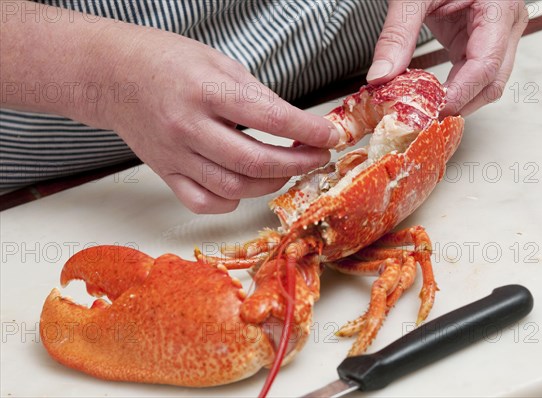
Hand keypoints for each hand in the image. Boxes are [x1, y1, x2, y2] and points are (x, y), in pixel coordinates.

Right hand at [94, 25, 337, 213]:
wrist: (112, 74)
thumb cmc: (165, 61)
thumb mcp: (218, 61)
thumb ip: (256, 95)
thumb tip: (293, 125)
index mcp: (206, 90)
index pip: (271, 118)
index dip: (309, 131)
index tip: (331, 136)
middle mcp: (189, 127)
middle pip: (255, 163)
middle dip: (298, 164)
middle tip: (317, 157)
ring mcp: (175, 155)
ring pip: (233, 188)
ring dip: (271, 184)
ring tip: (287, 170)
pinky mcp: (165, 172)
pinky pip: (203, 202)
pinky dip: (231, 201)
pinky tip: (244, 187)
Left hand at [366, 0, 528, 116]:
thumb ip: (397, 34)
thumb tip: (380, 77)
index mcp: (500, 8)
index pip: (485, 66)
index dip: (458, 94)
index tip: (429, 110)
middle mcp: (508, 24)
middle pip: (492, 82)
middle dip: (460, 104)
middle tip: (423, 118)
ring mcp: (500, 34)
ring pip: (487, 83)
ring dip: (458, 100)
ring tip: (424, 109)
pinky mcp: (483, 40)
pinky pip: (474, 74)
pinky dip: (454, 88)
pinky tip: (430, 95)